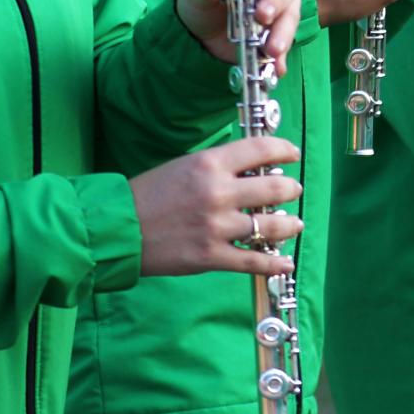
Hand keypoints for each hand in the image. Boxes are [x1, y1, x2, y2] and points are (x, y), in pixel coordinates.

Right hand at [129, 135, 302, 276]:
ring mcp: (216, 227)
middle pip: (274, 187)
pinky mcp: (211, 256)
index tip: (293, 153)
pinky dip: (274, 263)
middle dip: (291, 188)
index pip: (261, 150)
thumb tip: (252, 169)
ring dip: (290, 224)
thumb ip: (218, 167)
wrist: (118, 229)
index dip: (285, 149)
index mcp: (209, 164)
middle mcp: (218, 193)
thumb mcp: (184, 166)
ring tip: (295, 223)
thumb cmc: (149, 194)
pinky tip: (286, 262)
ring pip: (271, 225)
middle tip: (294, 189)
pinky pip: (254, 261)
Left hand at [177, 0, 299, 76]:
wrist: (198, 38)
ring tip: (271, 50)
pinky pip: (285, 45)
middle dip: (277, 0)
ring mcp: (279, 11)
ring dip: (283, 32)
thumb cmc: (201, 3)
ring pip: (291, 16)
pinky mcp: (277, 36)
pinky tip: (275, 67)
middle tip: (263, 16)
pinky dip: (281, 57)